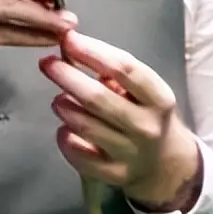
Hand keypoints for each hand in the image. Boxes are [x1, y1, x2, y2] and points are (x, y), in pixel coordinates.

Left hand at [41, 32, 201, 209]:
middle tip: (47, 64)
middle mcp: (147, 127)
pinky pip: (79, 155)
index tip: (68, 39)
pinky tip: (64, 128)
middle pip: (97, 98)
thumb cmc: (146, 113)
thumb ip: (108, 68)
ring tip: (58, 99)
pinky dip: (65, 137)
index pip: (124, 69)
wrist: (165, 162)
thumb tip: (68, 43)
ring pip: (84, 126)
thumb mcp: (140, 89)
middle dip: (66, 76)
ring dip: (64, 107)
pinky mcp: (114, 174)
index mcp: (159, 98)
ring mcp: (131, 154)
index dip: (93, 51)